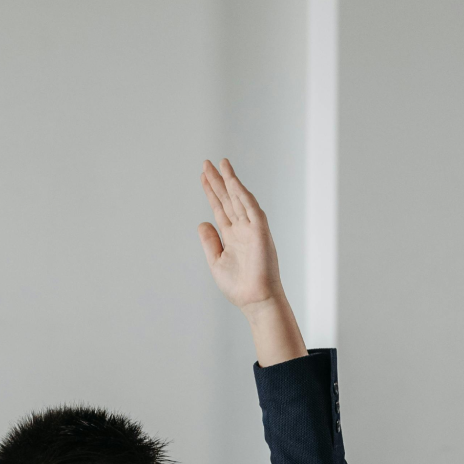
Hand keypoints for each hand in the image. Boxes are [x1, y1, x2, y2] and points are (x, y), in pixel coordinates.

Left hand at [197, 159, 283, 310]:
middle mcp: (242, 229)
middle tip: (207, 163)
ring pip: (239, 199)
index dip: (211, 192)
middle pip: (228, 199)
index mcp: (232, 236)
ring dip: (230, 181)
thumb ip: (209, 241)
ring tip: (221, 164)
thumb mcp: (216, 261)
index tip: (203, 176)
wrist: (255, 300)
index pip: (220, 208)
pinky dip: (242, 194)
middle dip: (217, 181)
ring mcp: (252, 229)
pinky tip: (233, 181)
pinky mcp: (261, 231)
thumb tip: (202, 222)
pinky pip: (251, 208)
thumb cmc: (239, 286)